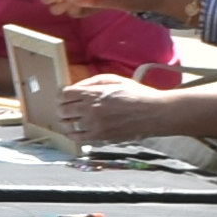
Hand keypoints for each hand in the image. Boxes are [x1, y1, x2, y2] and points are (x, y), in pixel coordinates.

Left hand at [54, 77, 171, 138]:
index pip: (64, 94)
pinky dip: (72, 133)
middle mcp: (90, 109)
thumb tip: (76, 87)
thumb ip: (93, 82)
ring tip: (70, 119)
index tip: (65, 96)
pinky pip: (77, 137)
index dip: (62, 95)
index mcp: (94, 93)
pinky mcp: (100, 137)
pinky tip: (74, 130)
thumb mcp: (115, 79)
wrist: (154, 113)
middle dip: (63, 108)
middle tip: (67, 108)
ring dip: (66, 121)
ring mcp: (94, 125)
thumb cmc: (137, 94)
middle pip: (63, 110)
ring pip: (67, 124)